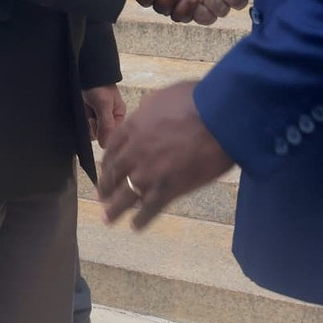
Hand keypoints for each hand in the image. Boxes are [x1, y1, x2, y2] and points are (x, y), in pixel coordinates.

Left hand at [84, 84, 125, 144]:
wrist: (85, 72)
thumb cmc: (98, 85)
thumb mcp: (104, 104)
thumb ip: (105, 125)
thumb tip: (104, 145)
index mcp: (119, 116)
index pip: (113, 135)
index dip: (104, 134)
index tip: (97, 125)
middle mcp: (109, 119)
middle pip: (101, 135)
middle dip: (94, 128)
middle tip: (91, 116)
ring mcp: (98, 118)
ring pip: (91, 132)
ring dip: (87, 125)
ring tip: (87, 112)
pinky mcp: (87, 116)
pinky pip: (84, 127)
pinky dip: (82, 122)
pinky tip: (83, 113)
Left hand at [98, 82, 233, 231]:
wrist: (220, 118)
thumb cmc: (197, 101)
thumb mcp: (164, 96)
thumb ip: (150, 107)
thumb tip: (145, 111)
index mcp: (134, 126)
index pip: (112, 148)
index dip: (107, 163)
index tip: (104, 171)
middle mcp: (136, 151)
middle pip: (114, 173)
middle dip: (106, 187)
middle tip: (102, 196)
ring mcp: (150, 172)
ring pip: (125, 195)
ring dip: (115, 209)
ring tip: (109, 219)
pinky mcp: (169, 188)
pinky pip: (150, 208)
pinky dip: (141, 219)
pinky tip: (135, 226)